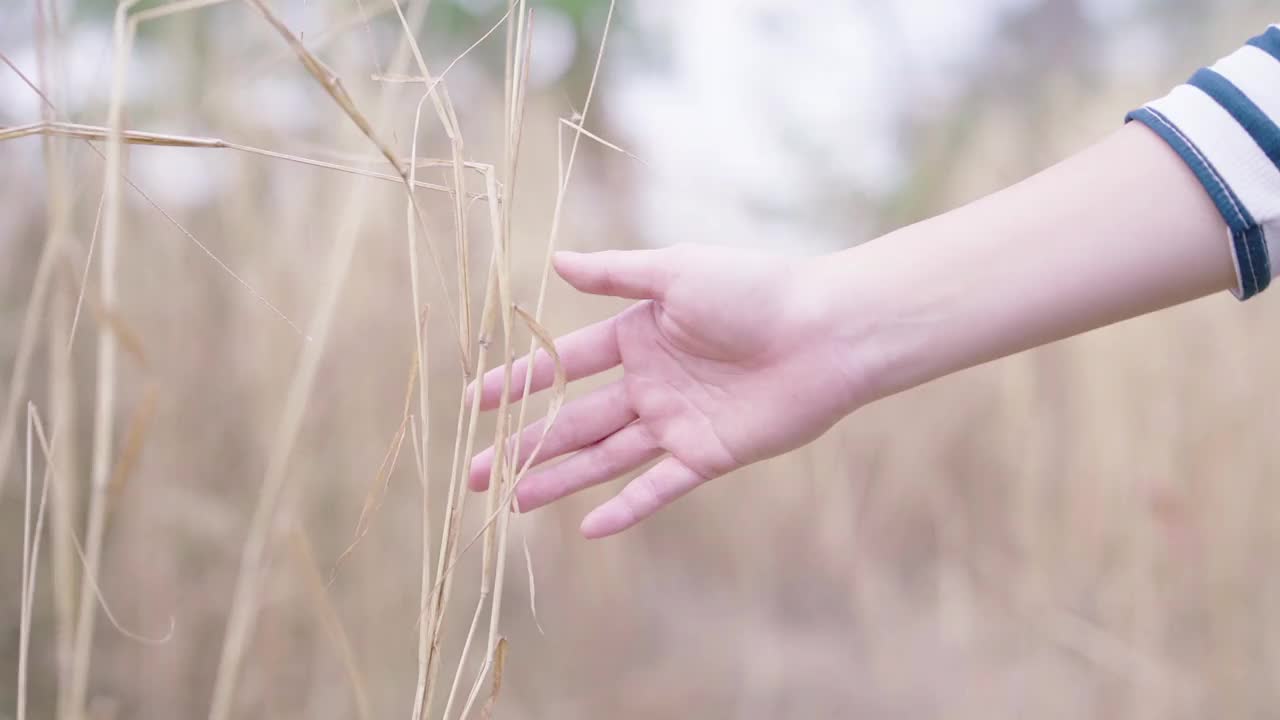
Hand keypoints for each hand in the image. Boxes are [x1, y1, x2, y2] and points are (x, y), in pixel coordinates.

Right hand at [468, 245, 867, 537]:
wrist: (825, 331)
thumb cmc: (754, 289)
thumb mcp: (676, 271)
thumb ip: (614, 274)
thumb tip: (557, 260)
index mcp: (638, 336)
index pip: (564, 364)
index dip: (519, 382)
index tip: (475, 402)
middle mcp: (650, 383)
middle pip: (575, 420)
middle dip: (524, 444)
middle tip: (475, 471)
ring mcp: (676, 423)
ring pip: (604, 457)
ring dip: (559, 478)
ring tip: (512, 500)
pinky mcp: (707, 455)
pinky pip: (658, 487)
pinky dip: (626, 508)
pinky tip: (588, 527)